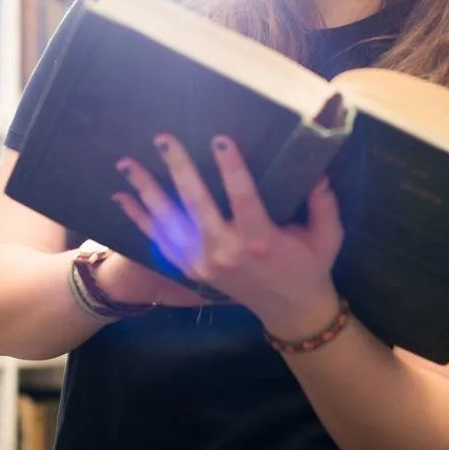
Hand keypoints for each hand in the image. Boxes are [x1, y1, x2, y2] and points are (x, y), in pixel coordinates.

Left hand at [111, 133, 344, 334]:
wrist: (289, 311)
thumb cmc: (310, 266)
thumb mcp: (327, 236)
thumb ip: (323, 202)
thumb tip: (317, 168)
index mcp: (260, 240)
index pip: (243, 197)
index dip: (231, 168)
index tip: (219, 138)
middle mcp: (226, 251)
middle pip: (196, 203)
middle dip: (178, 168)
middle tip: (162, 139)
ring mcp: (203, 262)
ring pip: (169, 221)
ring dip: (146, 189)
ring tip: (127, 163)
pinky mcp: (190, 269)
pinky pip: (159, 241)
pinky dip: (138, 219)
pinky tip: (121, 197)